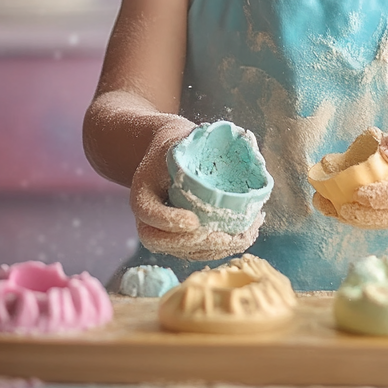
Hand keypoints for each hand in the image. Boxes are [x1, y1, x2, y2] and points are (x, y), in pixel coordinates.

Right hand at [130, 116, 262, 259]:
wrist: (168, 155)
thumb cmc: (177, 143)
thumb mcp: (181, 136)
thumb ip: (202, 138)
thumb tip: (245, 137)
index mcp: (142, 192)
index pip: (148, 212)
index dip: (169, 220)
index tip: (193, 220)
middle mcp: (148, 218)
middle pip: (161, 241)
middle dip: (194, 243)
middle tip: (222, 237)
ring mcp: (164, 231)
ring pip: (183, 251)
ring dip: (213, 249)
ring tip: (242, 236)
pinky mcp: (181, 238)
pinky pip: (198, 250)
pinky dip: (220, 248)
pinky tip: (246, 235)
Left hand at [338, 100, 387, 228]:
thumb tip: (383, 153)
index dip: (381, 196)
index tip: (357, 192)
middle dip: (360, 214)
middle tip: (330, 204)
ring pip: (387, 223)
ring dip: (354, 219)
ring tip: (324, 207)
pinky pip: (386, 221)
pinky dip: (360, 217)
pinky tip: (336, 209)